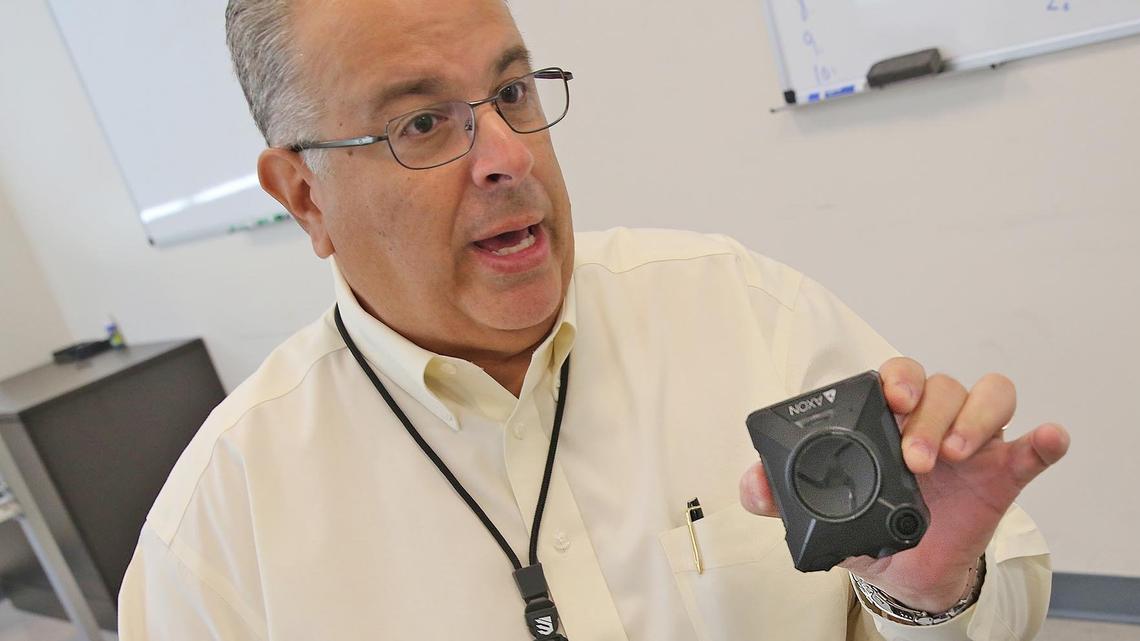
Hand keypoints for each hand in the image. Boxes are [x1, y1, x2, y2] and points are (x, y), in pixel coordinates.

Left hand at [739, 357, 1069, 611]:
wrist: (907, 572)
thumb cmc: (869, 526)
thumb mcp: (822, 513)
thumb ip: (780, 496)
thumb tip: (752, 485)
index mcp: (886, 420)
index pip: (894, 378)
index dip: (896, 379)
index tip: (890, 399)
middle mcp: (931, 420)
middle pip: (940, 385)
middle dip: (930, 412)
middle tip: (915, 455)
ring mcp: (972, 442)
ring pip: (986, 398)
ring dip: (974, 419)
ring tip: (955, 458)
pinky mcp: (1003, 472)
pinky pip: (1029, 447)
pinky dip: (1042, 440)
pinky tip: (1047, 439)